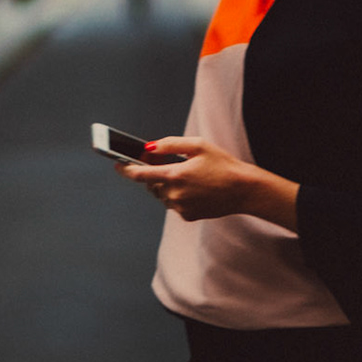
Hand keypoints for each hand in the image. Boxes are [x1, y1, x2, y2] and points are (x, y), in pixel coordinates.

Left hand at [114, 137, 300, 229]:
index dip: (126, 169)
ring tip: (185, 176)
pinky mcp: (188, 216)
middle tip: (164, 164)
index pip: (140, 174)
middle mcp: (174, 194)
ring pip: (162, 195)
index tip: (117, 164)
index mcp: (174, 175)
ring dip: (166, 185)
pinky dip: (177, 195)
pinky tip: (194, 188)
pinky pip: (174, 204)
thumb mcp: (198, 145)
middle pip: (151, 184)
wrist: (244, 190)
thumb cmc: (222, 164)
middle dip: (153, 174)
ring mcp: (181, 208)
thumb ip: (169, 145)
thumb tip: (148, 148)